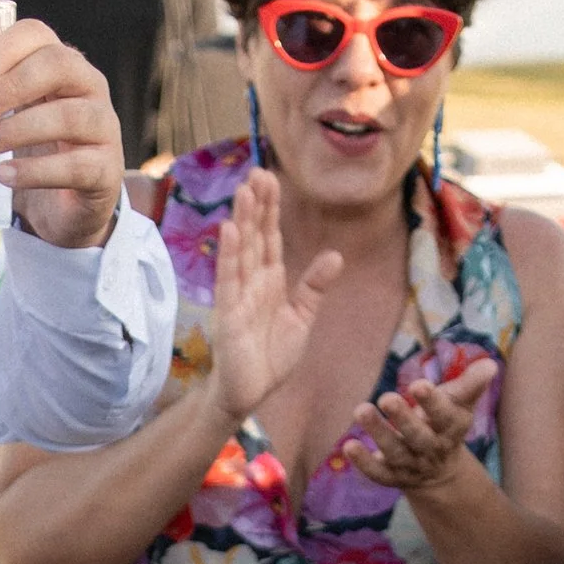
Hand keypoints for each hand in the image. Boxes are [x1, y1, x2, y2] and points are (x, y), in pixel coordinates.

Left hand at [0, 18, 124, 248]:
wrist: (62, 209)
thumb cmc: (29, 150)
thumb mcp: (5, 112)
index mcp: (60, 63)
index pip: (35, 35)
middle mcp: (88, 86)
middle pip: (58, 65)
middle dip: (11, 85)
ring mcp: (104, 127)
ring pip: (71, 115)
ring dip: (20, 128)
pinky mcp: (106, 172)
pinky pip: (77, 165)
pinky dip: (36, 171)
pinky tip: (3, 176)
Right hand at [207, 167, 340, 433]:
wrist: (251, 392)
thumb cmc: (271, 357)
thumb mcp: (302, 317)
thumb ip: (315, 286)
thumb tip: (335, 255)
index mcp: (270, 281)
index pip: (270, 237)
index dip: (271, 209)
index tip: (272, 178)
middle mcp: (251, 282)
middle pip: (254, 236)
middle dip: (256, 205)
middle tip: (257, 171)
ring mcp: (237, 296)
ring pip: (241, 251)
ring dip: (242, 220)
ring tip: (244, 191)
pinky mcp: (228, 314)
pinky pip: (228, 280)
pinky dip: (229, 255)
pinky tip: (230, 230)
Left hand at [343, 363, 496, 495]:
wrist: (440, 471)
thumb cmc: (446, 424)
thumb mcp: (461, 404)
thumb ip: (470, 384)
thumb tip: (490, 364)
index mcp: (451, 429)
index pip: (444, 416)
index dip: (433, 402)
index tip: (418, 386)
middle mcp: (431, 449)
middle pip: (418, 437)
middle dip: (404, 419)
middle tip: (386, 398)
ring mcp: (411, 465)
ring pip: (395, 453)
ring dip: (378, 433)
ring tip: (361, 410)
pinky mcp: (392, 476)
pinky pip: (378, 473)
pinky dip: (363, 463)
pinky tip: (349, 446)